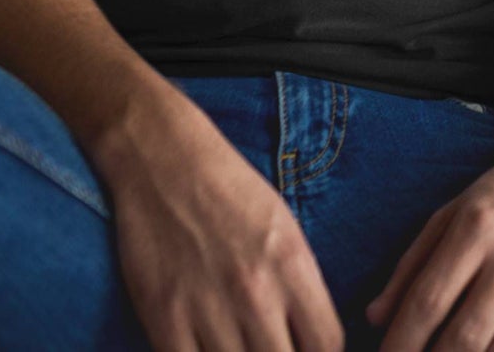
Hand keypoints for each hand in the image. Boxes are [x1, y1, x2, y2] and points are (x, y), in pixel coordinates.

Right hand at [99, 91, 345, 351]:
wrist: (165, 160)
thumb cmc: (230, 189)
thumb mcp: (284, 227)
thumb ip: (300, 286)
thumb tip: (309, 340)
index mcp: (292, 264)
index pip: (328, 344)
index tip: (306, 351)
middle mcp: (256, 292)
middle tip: (267, 347)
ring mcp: (209, 309)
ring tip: (236, 346)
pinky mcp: (165, 319)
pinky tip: (204, 350)